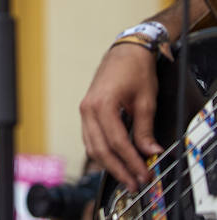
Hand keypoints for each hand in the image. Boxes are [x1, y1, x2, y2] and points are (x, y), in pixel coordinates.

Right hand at [79, 42, 160, 191]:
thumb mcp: (146, 101)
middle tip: (134, 183)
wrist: (125, 52)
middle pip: (100, 148)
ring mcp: (84, 110)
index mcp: (102, 104)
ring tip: (125, 176)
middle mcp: (88, 108)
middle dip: (118, 169)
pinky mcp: (87, 111)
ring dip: (108, 164)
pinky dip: (101, 152)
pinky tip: (114, 160)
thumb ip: (145, 129)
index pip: (116, 142)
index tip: (144, 174)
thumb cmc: (135, 71)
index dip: (131, 161)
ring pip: (91, 146)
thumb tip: (151, 152)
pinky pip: (90, 137)